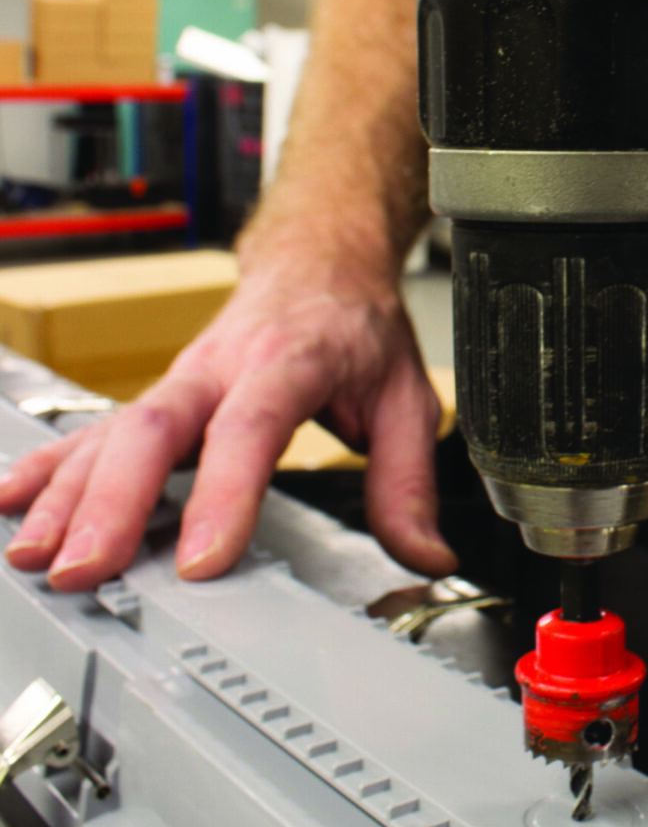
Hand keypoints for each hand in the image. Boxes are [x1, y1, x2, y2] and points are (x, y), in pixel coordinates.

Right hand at [0, 259, 455, 590]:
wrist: (317, 258)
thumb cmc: (355, 325)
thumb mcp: (406, 395)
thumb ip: (411, 480)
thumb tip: (427, 556)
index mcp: (290, 360)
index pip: (251, 427)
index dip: (223, 492)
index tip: (203, 559)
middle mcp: (220, 366)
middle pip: (155, 426)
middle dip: (114, 501)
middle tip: (87, 568)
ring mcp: (179, 379)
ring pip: (112, 431)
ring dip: (68, 496)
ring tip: (36, 555)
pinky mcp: (156, 396)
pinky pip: (92, 431)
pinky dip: (49, 469)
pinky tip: (11, 504)